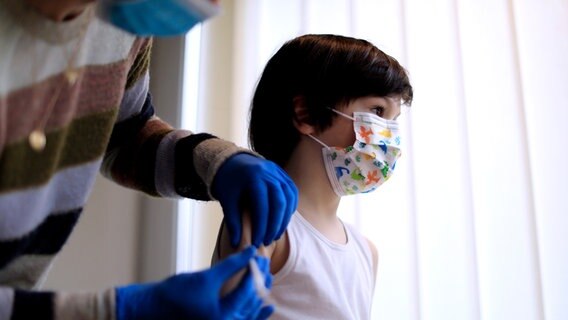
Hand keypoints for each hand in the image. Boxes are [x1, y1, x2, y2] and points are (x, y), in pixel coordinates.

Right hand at [115, 246, 272, 319]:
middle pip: (251, 304)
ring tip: (268, 278)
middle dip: (260, 282)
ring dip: (260, 296)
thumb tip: (252, 250)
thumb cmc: (175, 293)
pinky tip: (267, 305)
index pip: (246, 292)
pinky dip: (254, 313)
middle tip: (265, 264)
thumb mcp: (206, 277)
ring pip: (250, 315)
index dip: (254, 271)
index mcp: (221, 317)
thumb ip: (231, 264)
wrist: (150, 310)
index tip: (259, 256)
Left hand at [212, 153, 297, 246]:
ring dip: (284, 219)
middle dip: (275, 225)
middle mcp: (269, 172)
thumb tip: (237, 244)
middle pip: (279, 203)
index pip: (261, 206)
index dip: (261, 226)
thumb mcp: (227, 201)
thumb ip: (233, 221)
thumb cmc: (228, 183)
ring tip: (275, 235)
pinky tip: (283, 220)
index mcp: (253, 177)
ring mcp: (278, 172)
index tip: (256, 242)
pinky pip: (292, 192)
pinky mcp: (283, 174)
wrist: (232, 162)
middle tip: (268, 241)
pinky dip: (290, 207)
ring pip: (288, 198)